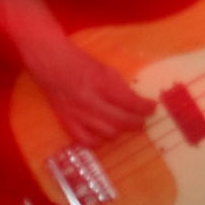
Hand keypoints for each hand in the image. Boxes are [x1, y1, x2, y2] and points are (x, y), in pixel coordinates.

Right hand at [27, 40, 153, 147]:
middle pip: (120, 121)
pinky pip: (85, 141)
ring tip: (125, 126)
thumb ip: (120, 87)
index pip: (130, 102)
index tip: (152, 108)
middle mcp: (90, 102)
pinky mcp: (66, 123)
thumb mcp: (106, 69)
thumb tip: (135, 102)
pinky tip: (103, 135)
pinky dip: (97, 141)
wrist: (52, 65)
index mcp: (102, 85)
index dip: (144, 107)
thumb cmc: (81, 63)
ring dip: (119, 131)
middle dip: (137, 123)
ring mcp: (77, 115)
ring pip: (106, 134)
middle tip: (143, 122)